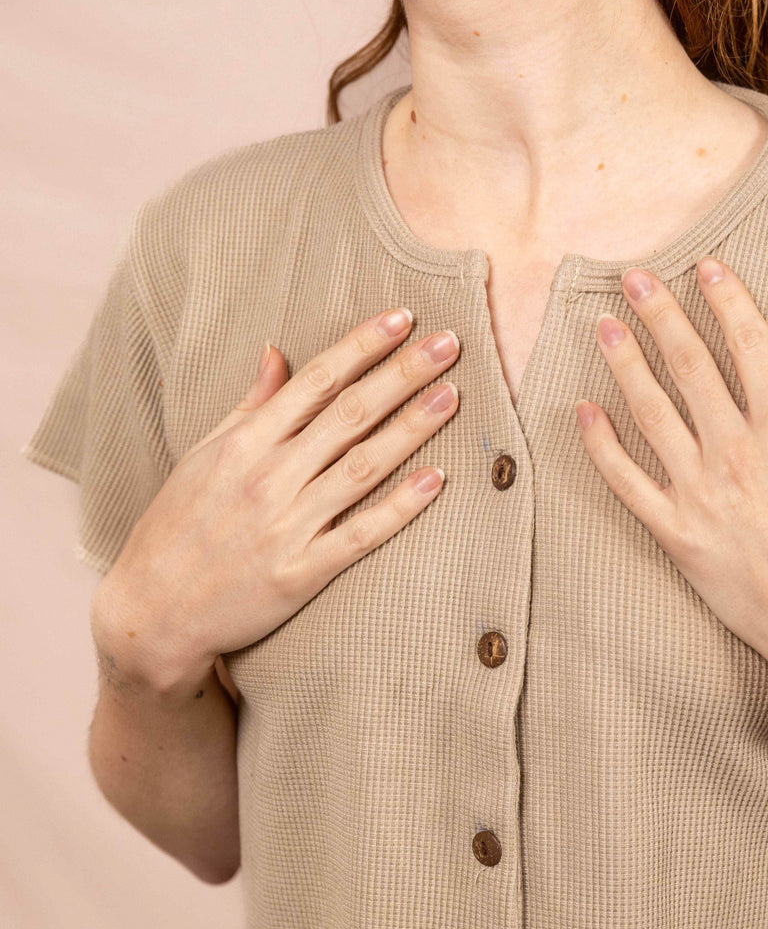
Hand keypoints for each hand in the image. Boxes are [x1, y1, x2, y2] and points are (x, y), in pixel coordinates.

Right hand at [91, 308, 461, 690]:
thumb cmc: (176, 528)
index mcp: (245, 443)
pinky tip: (437, 480)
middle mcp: (269, 478)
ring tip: (451, 395)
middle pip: (349, 414)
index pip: (315, 381)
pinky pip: (361, 534)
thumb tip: (276, 350)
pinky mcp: (301, 574)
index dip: (362, 346)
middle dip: (402, 374)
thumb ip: (248, 406)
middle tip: (448, 342)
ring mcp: (287, 526)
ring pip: (363, 467)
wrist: (154, 610)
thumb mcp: (203, 456)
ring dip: (411, 428)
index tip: (402, 317)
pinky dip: (400, 507)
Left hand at [574, 258, 767, 712]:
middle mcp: (736, 450)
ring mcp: (700, 492)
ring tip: (602, 327)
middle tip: (633, 278)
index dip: (725, 298)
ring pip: (650, 411)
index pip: (749, 343)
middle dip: (659, 314)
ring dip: (624, 363)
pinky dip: (600, 444)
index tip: (705, 266)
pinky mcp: (676, 533)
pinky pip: (626, 481)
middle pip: (689, 365)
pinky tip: (583, 411)